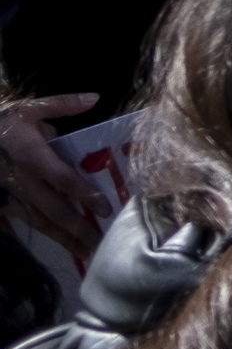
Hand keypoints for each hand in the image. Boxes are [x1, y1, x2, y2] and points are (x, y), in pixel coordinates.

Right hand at [0, 97, 103, 266]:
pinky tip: (59, 241)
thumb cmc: (1, 121)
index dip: (85, 195)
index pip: (63, 179)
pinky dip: (43, 232)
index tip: (105, 208)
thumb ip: (62, 105)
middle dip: (77, 227)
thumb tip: (94, 98)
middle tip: (99, 241)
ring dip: (62, 237)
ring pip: (38, 221)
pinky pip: (24, 220)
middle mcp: (21, 180)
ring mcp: (9, 195)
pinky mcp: (1, 203)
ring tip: (84, 250)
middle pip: (53, 209)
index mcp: (32, 156)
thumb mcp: (29, 108)